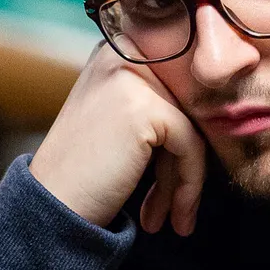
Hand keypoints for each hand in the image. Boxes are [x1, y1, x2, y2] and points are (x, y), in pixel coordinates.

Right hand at [29, 43, 205, 234]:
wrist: (49, 208)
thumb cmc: (84, 175)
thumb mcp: (124, 124)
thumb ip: (162, 106)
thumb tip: (220, 111)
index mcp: (119, 49)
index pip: (181, 85)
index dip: (189, 135)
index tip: (185, 180)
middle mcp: (124, 51)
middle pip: (188, 107)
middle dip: (185, 165)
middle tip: (177, 210)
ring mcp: (133, 76)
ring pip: (192, 128)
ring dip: (186, 182)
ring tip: (174, 220)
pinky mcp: (144, 107)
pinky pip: (190, 146)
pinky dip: (187, 186)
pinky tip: (171, 215)